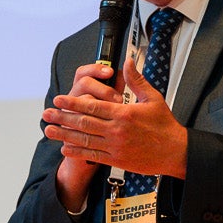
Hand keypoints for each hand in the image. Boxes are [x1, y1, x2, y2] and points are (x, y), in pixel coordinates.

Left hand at [45, 55, 189, 184]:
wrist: (175, 152)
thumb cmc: (165, 126)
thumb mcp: (153, 98)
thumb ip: (136, 80)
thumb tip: (127, 62)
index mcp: (124, 113)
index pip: (92, 105)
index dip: (72, 102)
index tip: (59, 99)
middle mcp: (117, 130)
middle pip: (83, 122)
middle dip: (62, 117)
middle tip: (46, 113)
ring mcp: (115, 146)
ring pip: (84, 139)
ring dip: (64, 134)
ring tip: (49, 130)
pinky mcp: (116, 160)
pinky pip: (92, 155)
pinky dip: (77, 152)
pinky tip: (65, 148)